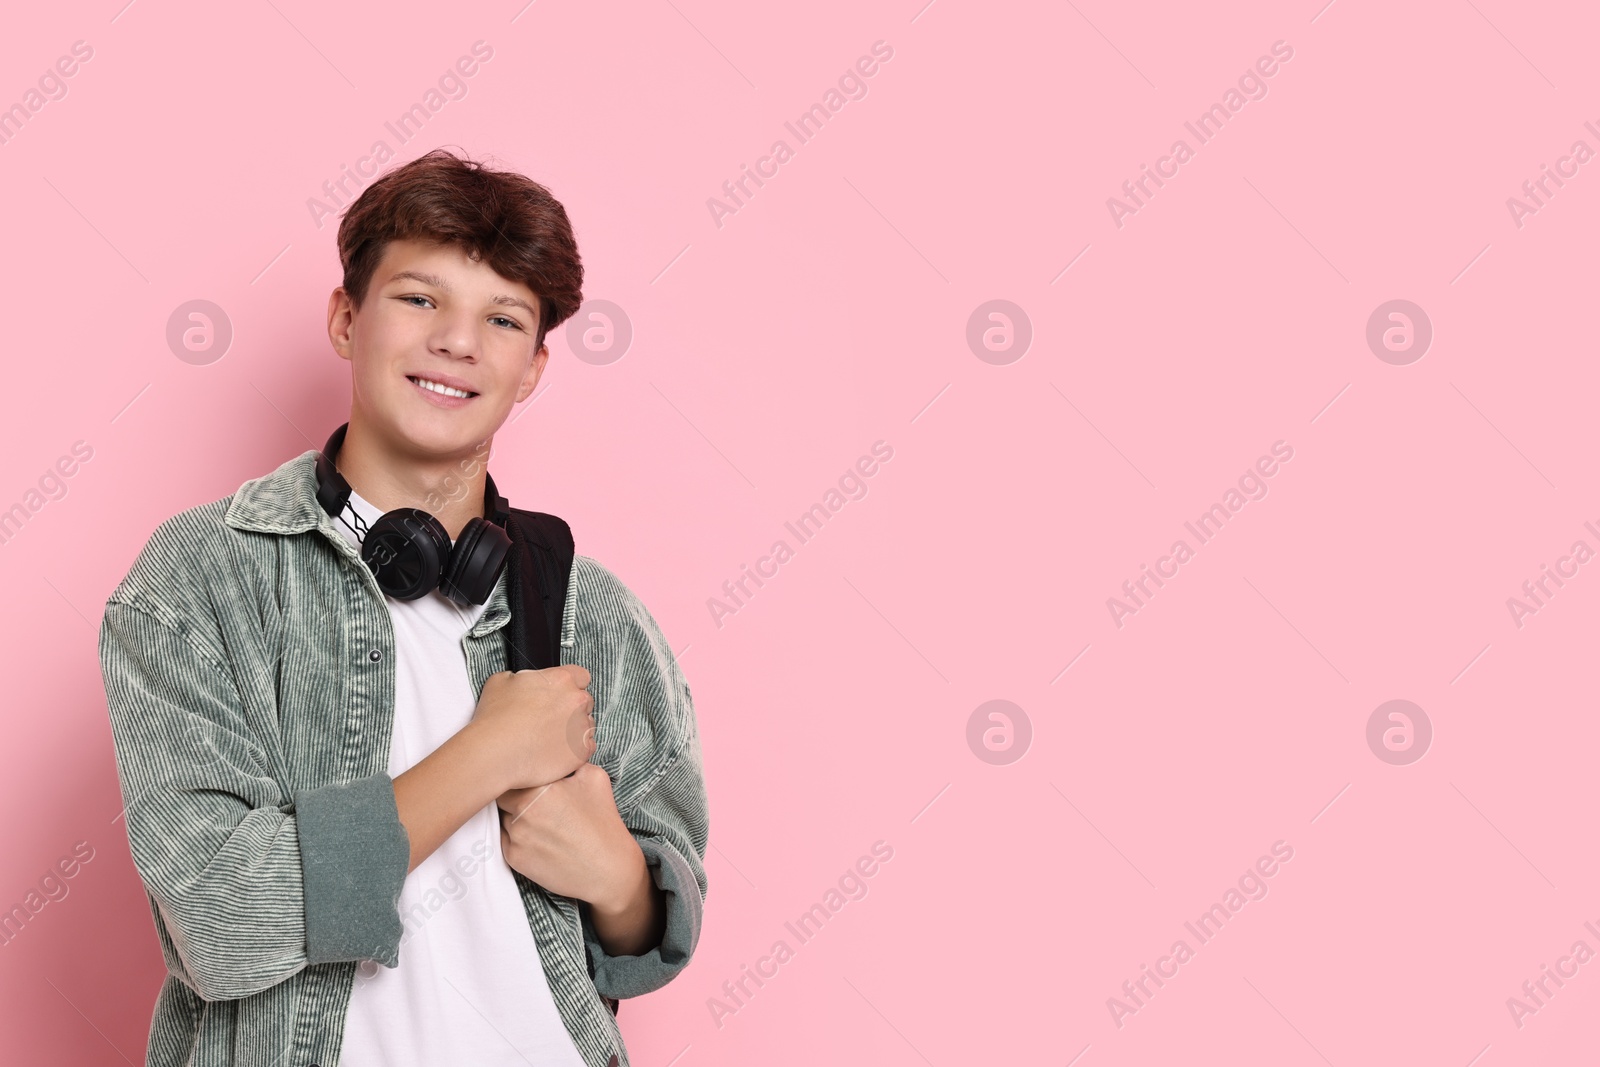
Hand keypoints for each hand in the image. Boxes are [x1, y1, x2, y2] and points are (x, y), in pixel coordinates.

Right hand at [470, 666, 594, 790]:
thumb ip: (523, 677)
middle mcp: (576, 701)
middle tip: (548, 719)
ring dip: (572, 729)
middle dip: (570, 708)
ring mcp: (581, 727)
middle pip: (584, 701)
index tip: (559, 694)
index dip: (569, 685)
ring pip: (586, 725)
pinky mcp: (581, 752)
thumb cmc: (495, 719)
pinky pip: (586, 747)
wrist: (495, 754)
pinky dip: (574, 750)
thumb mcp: (501, 681)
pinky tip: (554, 751)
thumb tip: (526, 682)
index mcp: (561, 679)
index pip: (580, 676)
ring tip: (548, 739)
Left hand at [496, 763, 644, 910]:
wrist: (608, 871)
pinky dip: (517, 836)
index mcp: (540, 787)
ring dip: (513, 814)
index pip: (511, 770)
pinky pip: (505, 838)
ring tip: (540, 820)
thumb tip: (552, 752)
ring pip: (501, 815)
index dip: (519, 772)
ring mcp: (516, 836)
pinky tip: (540, 838)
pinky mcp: (514, 857)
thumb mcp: (595, 777)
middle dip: (512, 792)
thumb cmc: (603, 823)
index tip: (526, 774)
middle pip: (500, 793)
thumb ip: (568, 759)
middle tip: (531, 796)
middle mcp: (523, 811)